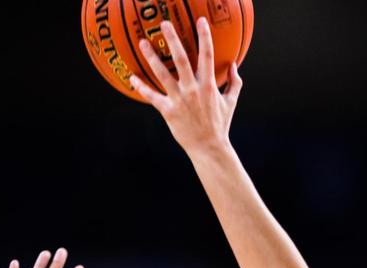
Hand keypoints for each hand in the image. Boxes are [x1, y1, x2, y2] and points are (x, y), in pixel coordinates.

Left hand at [130, 17, 242, 155]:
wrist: (209, 147)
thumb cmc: (220, 124)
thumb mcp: (231, 102)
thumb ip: (234, 82)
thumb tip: (234, 64)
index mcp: (209, 85)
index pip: (207, 55)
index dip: (204, 37)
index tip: (201, 21)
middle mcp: (193, 90)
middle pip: (181, 59)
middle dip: (173, 39)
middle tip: (164, 23)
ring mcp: (179, 100)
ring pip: (162, 74)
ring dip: (152, 57)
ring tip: (143, 42)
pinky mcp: (168, 111)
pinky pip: (152, 97)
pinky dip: (141, 87)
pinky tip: (131, 77)